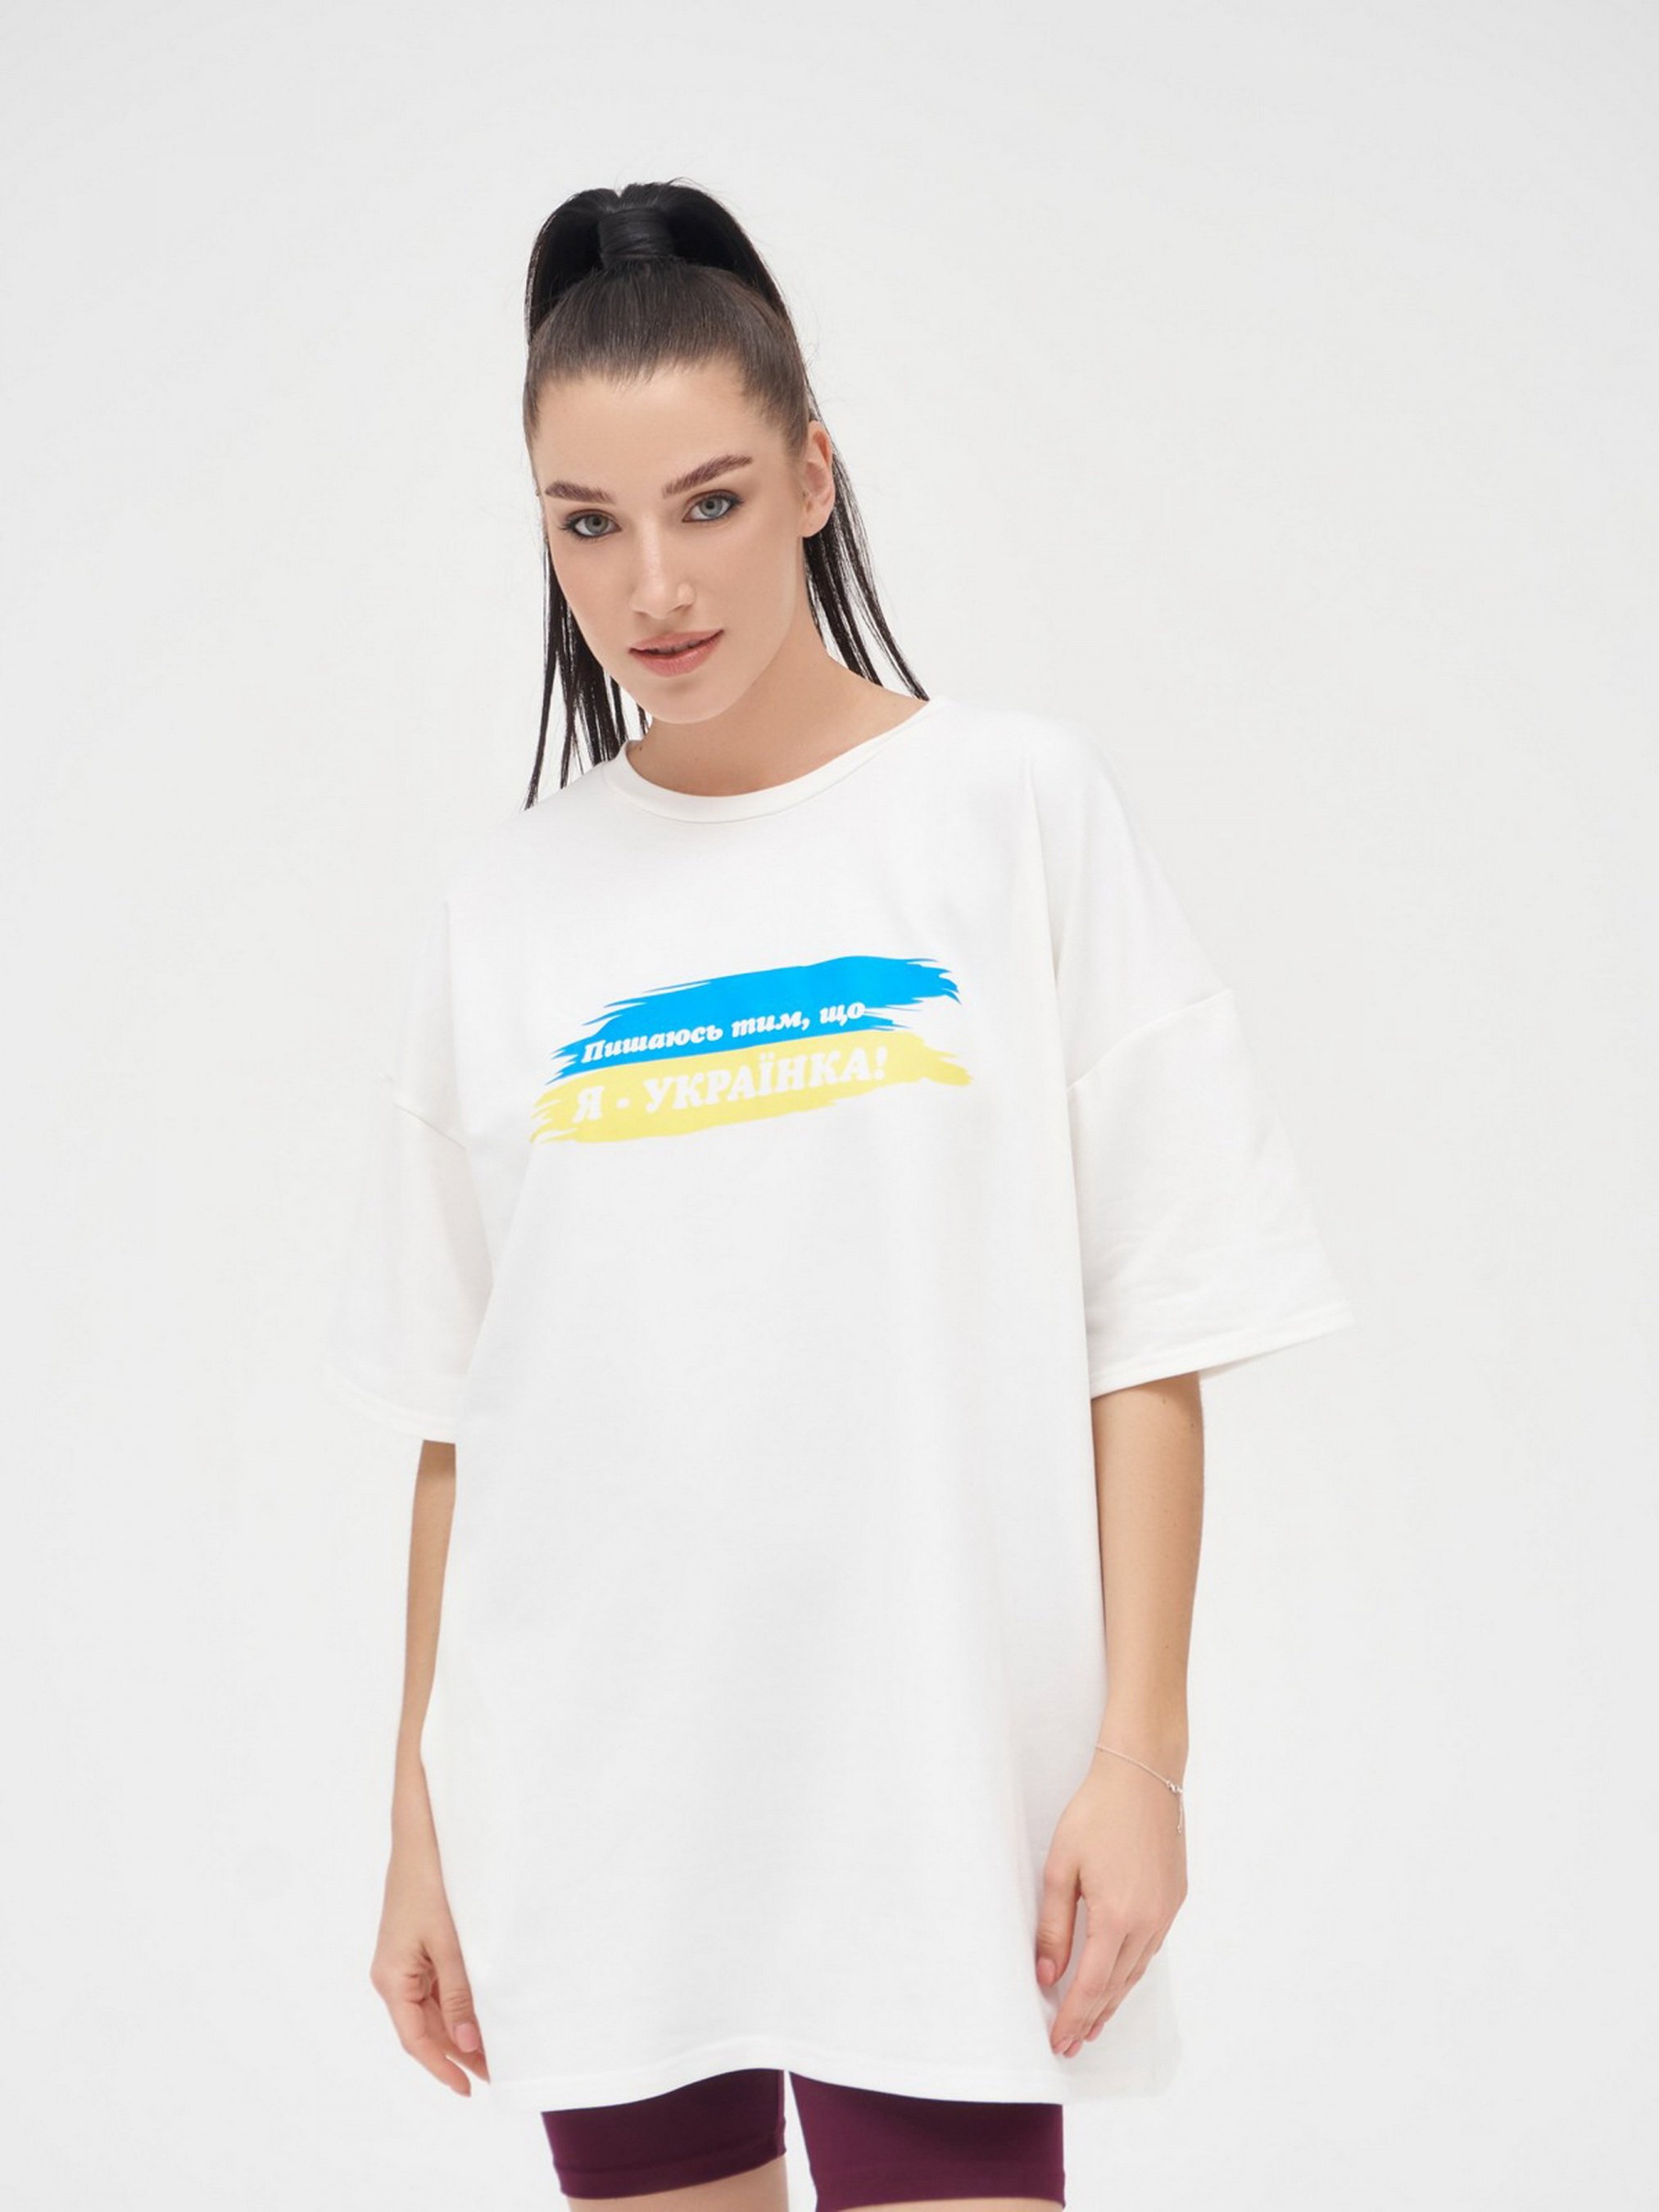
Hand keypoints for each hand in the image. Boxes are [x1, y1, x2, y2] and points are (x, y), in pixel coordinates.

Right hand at [370, 1822, 490, 2095]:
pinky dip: (457, 2003)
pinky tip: (480, 2011)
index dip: (442, 2067)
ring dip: (459, 2029)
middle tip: (495, 2073)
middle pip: (425, 2027)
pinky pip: (435, 1987)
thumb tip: (466, 2041)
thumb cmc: (431, 1883)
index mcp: (391, 1979)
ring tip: (494, 2049)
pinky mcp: (416, 1948)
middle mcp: (392, 1976)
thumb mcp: (449, 1942)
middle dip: (458, 2052)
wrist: (421, 1836)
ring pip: (431, 2009)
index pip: (416, 2039)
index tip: (468, 2089)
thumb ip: (458, 1992)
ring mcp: (404, 1962)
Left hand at [1034, 1747, 1186, 2056]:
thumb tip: (1046, 1974)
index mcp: (1116, 1917)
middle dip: (1092, 2018)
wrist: (1143, 1777)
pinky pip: (1151, 1948)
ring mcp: (1166, 1913)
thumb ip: (1054, 1926)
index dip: (1072, 2017)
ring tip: (1093, 2022)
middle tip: (1071, 2044)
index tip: (1057, 2042)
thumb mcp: (1061, 1867)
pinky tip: (1117, 1976)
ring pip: (1136, 1971)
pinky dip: (1130, 1970)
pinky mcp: (1175, 1900)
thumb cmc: (1096, 1814)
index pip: (1091, 1986)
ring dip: (1113, 1999)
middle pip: (1116, 1987)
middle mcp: (1148, 1923)